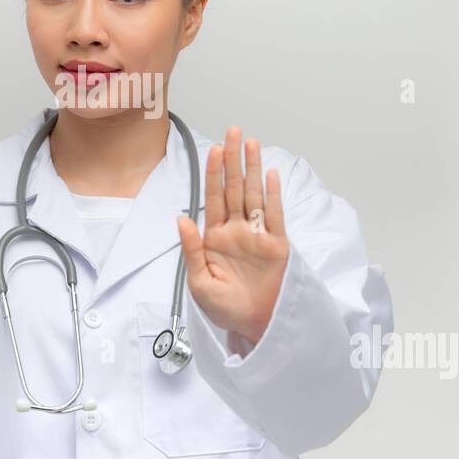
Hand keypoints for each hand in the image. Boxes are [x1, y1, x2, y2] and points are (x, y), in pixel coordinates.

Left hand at [177, 126, 289, 347]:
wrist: (256, 327)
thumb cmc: (226, 309)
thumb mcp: (199, 282)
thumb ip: (191, 249)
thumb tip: (181, 218)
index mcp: (215, 238)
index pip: (214, 198)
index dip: (214, 174)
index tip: (213, 150)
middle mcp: (237, 231)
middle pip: (235, 188)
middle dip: (233, 160)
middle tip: (233, 131)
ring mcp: (258, 236)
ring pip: (255, 195)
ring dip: (252, 168)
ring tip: (251, 143)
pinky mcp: (277, 245)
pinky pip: (274, 215)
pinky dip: (273, 194)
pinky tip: (270, 174)